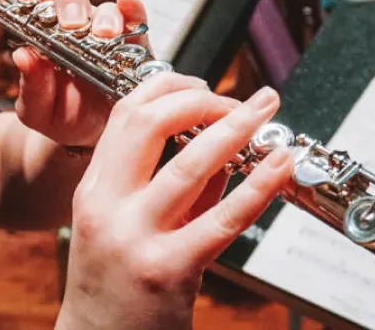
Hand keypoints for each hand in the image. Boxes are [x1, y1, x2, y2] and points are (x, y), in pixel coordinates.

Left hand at [11, 0, 146, 146]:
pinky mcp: (134, 41)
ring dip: (103, 16)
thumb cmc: (62, 116)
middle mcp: (72, 20)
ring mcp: (104, 28)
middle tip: (70, 25)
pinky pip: (136, 17)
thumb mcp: (38, 111)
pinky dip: (133, 9)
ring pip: (104, 3)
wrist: (95, 139)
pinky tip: (129, 9)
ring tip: (103, 37)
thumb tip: (22, 55)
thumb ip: (30, 86)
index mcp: (41, 26)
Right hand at [57, 77, 293, 329]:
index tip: (204, 85)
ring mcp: (135, 238)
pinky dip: (258, 186)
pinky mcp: (167, 270)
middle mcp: (108, 208)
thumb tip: (224, 146)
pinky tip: (280, 164)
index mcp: (94, 190)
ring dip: (235, 128)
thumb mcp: (125, 227)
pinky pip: (222, 219)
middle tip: (240, 98)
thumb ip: (169, 187)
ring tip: (266, 110)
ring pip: (189, 165)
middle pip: (149, 124)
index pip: (127, 114)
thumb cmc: (116, 288)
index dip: (170, 88)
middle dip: (201, 99)